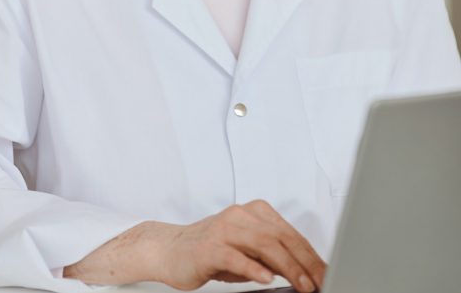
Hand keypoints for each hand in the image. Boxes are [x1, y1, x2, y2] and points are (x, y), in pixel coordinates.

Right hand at [156, 200, 325, 291]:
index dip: (311, 255)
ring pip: (263, 243)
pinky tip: (266, 278)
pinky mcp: (209, 247)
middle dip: (305, 261)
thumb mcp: (246, 251)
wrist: (170, 249)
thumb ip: (271, 256)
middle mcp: (240, 215)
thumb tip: (304, 272)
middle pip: (280, 236)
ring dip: (287, 266)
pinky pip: (235, 256)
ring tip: (302, 284)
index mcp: (253, 212)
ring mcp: (224, 229)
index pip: (289, 233)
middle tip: (320, 281)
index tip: (326, 273)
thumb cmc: (211, 251)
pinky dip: (253, 267)